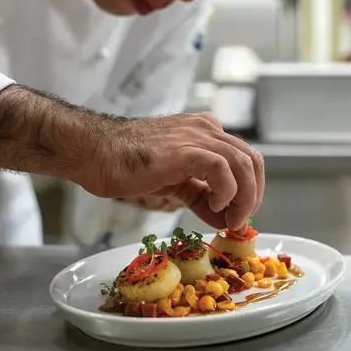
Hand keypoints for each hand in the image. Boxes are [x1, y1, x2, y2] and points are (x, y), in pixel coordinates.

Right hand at [81, 111, 264, 230]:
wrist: (97, 154)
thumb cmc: (129, 165)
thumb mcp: (176, 184)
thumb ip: (202, 198)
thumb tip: (225, 220)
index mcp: (205, 132)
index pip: (244, 159)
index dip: (249, 190)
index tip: (239, 215)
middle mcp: (206, 129)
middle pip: (252, 160)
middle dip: (253, 195)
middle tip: (241, 221)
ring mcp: (196, 136)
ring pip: (244, 163)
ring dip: (245, 197)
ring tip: (232, 219)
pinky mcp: (184, 151)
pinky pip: (221, 169)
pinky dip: (227, 191)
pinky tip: (216, 205)